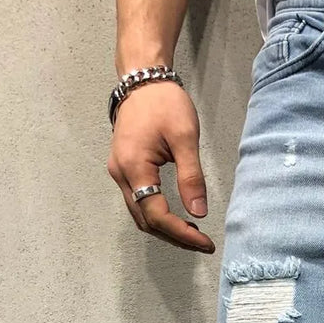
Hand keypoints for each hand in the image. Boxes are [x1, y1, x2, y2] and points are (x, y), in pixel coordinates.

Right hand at [107, 82, 214, 251]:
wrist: (142, 79)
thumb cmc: (164, 103)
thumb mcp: (185, 138)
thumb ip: (191, 177)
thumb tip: (199, 213)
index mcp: (134, 167)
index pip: (157, 214)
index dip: (182, 233)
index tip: (205, 242)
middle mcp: (120, 173)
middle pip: (145, 220)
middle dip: (174, 236)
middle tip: (202, 243)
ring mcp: (119, 171)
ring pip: (139, 214)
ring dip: (165, 228)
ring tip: (192, 234)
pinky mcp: (123, 168)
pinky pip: (138, 201)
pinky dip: (157, 214)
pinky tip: (177, 216)